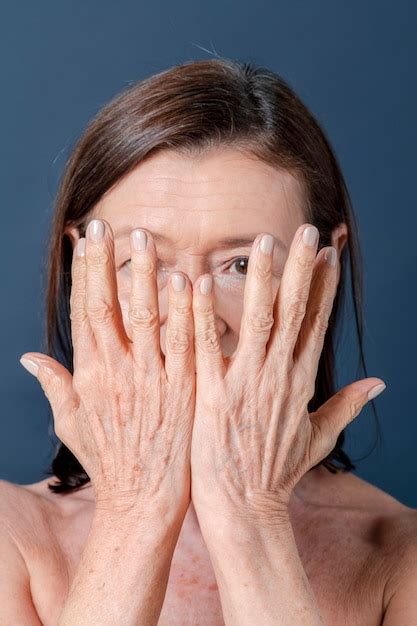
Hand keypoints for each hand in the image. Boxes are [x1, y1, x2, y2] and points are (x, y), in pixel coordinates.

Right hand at [20, 219, 194, 519]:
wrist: (144, 502)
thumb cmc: (111, 462)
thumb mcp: (72, 424)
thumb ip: (54, 385)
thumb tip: (27, 356)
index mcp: (91, 375)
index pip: (84, 312)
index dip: (84, 273)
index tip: (86, 240)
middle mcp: (118, 371)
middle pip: (109, 307)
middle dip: (107, 263)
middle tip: (110, 224)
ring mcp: (152, 379)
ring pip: (147, 318)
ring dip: (145, 276)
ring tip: (146, 239)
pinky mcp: (184, 390)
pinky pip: (185, 345)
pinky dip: (185, 312)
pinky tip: (187, 281)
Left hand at [190, 223, 385, 522]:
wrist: (244, 511)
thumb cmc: (276, 474)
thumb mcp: (318, 438)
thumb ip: (345, 405)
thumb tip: (379, 383)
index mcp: (300, 382)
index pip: (316, 324)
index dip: (324, 286)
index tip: (327, 253)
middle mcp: (278, 377)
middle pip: (294, 313)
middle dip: (302, 269)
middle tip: (305, 229)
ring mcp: (246, 385)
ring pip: (258, 322)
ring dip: (262, 280)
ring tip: (264, 243)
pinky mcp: (212, 397)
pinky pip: (206, 349)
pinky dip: (203, 316)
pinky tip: (199, 282)